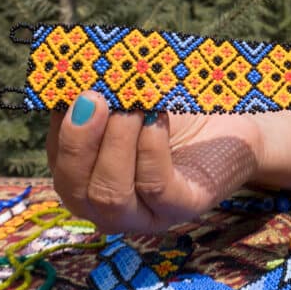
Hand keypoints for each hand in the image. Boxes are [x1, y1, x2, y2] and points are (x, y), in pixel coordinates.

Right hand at [47, 92, 260, 233]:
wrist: (232, 126)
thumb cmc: (176, 113)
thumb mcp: (132, 102)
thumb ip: (103, 96)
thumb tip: (72, 75)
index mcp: (88, 179)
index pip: (59, 162)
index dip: (61, 127)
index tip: (73, 88)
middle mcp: (109, 207)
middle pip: (74, 188)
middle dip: (80, 141)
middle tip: (95, 97)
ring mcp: (145, 214)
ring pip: (110, 194)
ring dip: (117, 142)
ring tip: (133, 105)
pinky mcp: (182, 208)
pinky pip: (155, 187)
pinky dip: (150, 148)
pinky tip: (157, 119)